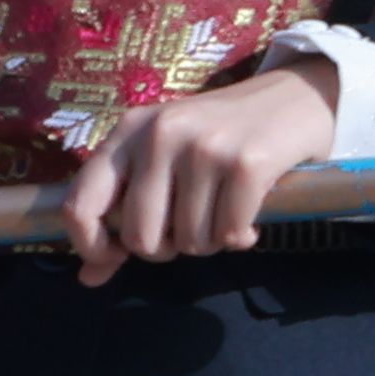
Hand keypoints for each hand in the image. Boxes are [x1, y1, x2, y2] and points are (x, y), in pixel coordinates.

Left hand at [61, 61, 337, 285]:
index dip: (90, 245)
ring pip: (190, 243)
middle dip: (168, 248)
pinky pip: (230, 235)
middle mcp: (160, 134)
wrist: (294, 97)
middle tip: (190, 226)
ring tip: (223, 210)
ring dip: (210, 241)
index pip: (79, 202)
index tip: (115, 259)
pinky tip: (249, 216)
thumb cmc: (220, 136)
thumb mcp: (164, 160)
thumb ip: (123, 214)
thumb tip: (88, 278)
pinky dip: (241, 237)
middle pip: (141, 237)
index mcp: (128, 131)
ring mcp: (203, 147)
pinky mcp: (247, 164)